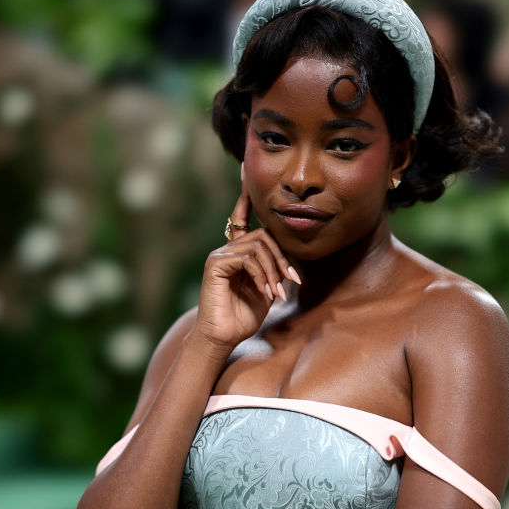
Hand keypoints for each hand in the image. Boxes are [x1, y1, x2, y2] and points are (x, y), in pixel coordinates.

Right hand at [190, 173, 300, 350]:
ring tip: (277, 293)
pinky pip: (247, 258)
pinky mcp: (216, 263)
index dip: (246, 196)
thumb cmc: (244, 317)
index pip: (244, 219)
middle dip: (282, 258)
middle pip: (264, 235)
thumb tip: (291, 261)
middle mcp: (227, 249)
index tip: (245, 170)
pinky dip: (262, 275)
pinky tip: (265, 292)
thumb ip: (275, 270)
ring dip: (274, 270)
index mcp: (238, 253)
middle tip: (292, 281)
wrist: (223, 337)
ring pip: (259, 246)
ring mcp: (220, 254)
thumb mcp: (267, 290)